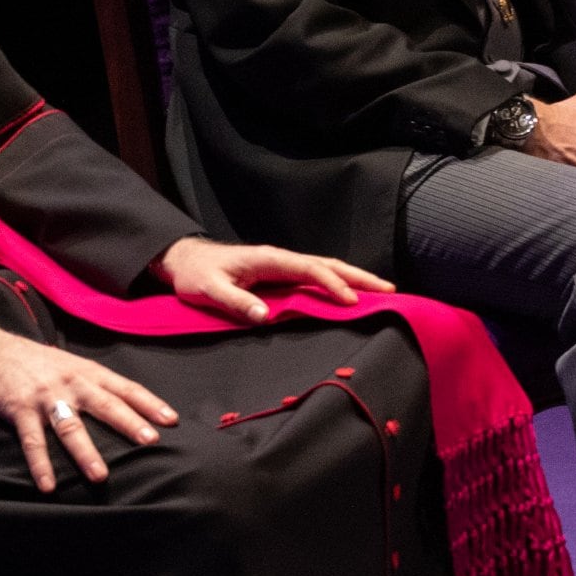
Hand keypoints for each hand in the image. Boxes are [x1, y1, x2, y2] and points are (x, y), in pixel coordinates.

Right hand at [0, 325, 178, 491]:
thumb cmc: (37, 362)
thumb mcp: (72, 365)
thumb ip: (96, 386)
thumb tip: (128, 409)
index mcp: (88, 372)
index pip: (125, 387)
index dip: (149, 403)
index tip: (171, 420)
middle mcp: (71, 383)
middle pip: (105, 404)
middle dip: (129, 423)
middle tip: (150, 442)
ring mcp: (46, 397)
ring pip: (70, 426)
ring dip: (85, 452)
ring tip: (101, 476)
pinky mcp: (20, 410)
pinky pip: (33, 441)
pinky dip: (41, 464)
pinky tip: (49, 486)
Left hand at [157, 236, 395, 323]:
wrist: (186, 260)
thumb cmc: (197, 274)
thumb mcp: (209, 290)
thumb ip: (236, 302)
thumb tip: (265, 316)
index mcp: (268, 259)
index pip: (309, 269)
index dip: (332, 284)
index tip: (352, 302)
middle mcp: (280, 259)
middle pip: (327, 264)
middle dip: (358, 277)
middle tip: (389, 290)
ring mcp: (282, 265)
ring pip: (325, 268)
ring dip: (353, 278)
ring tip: (382, 291)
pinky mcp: (281, 274)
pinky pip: (315, 277)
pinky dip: (337, 283)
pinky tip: (351, 294)